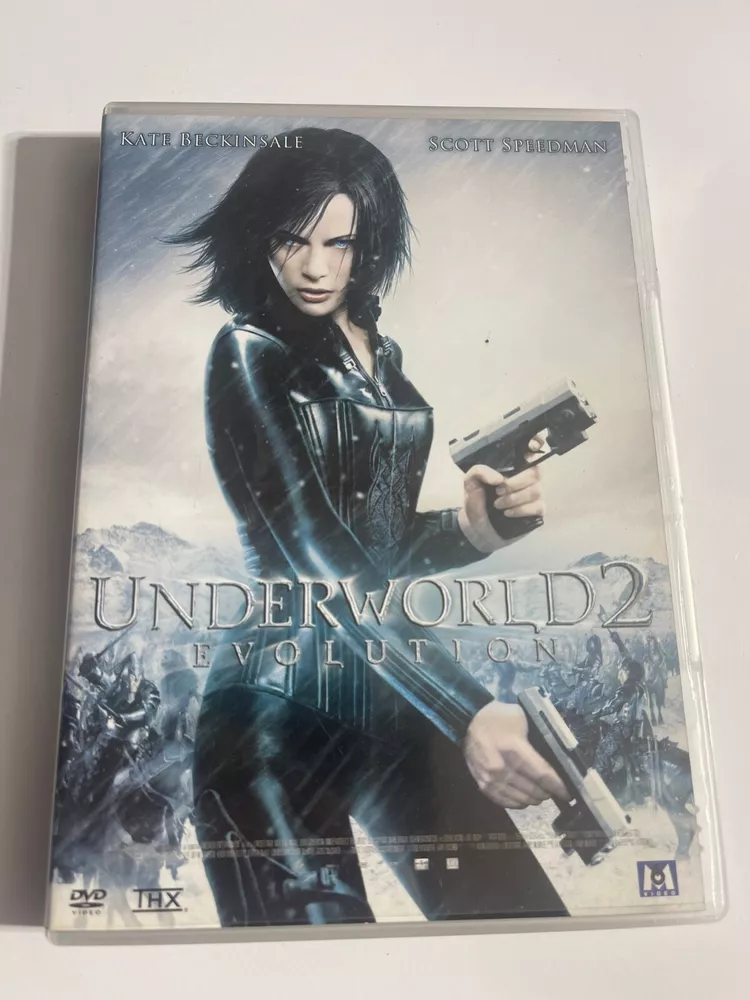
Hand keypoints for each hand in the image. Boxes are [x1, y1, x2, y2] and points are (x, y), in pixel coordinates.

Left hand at [457, 431, 547, 552]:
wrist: (477, 529)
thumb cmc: (477, 502)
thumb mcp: (470, 483)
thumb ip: (479, 472)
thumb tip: (498, 477)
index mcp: (512, 466)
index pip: (531, 449)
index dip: (536, 443)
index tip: (530, 448)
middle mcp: (526, 477)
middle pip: (535, 472)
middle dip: (516, 483)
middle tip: (498, 491)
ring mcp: (534, 494)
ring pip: (535, 490)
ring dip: (514, 499)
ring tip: (498, 505)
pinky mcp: (537, 511)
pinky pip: (538, 506)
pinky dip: (520, 510)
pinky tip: (507, 514)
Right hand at [463, 701, 567, 807]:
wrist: (469, 720)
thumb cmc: (499, 717)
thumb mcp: (521, 719)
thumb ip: (537, 737)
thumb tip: (556, 756)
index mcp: (513, 749)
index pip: (541, 774)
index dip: (557, 786)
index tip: (568, 792)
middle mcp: (501, 767)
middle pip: (533, 789)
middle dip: (547, 792)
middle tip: (554, 790)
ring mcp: (490, 779)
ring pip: (520, 798)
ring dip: (534, 798)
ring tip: (541, 794)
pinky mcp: (482, 785)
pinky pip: (504, 802)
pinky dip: (518, 803)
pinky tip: (525, 799)